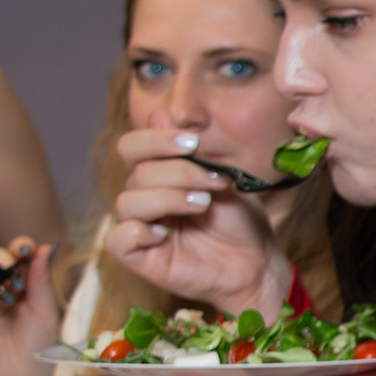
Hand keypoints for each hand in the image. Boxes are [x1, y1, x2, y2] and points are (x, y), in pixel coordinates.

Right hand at [107, 130, 288, 319]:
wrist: (258, 261)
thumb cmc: (239, 220)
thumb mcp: (220, 178)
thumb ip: (190, 152)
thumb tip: (160, 113)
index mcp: (158, 176)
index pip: (132, 147)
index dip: (155, 140)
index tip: (193, 143)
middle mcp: (144, 199)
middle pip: (136, 173)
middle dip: (178, 172)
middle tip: (214, 183)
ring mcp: (140, 228)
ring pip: (127, 202)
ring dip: (168, 198)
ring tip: (203, 205)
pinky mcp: (141, 258)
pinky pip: (117, 240)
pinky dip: (138, 232)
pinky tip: (166, 234)